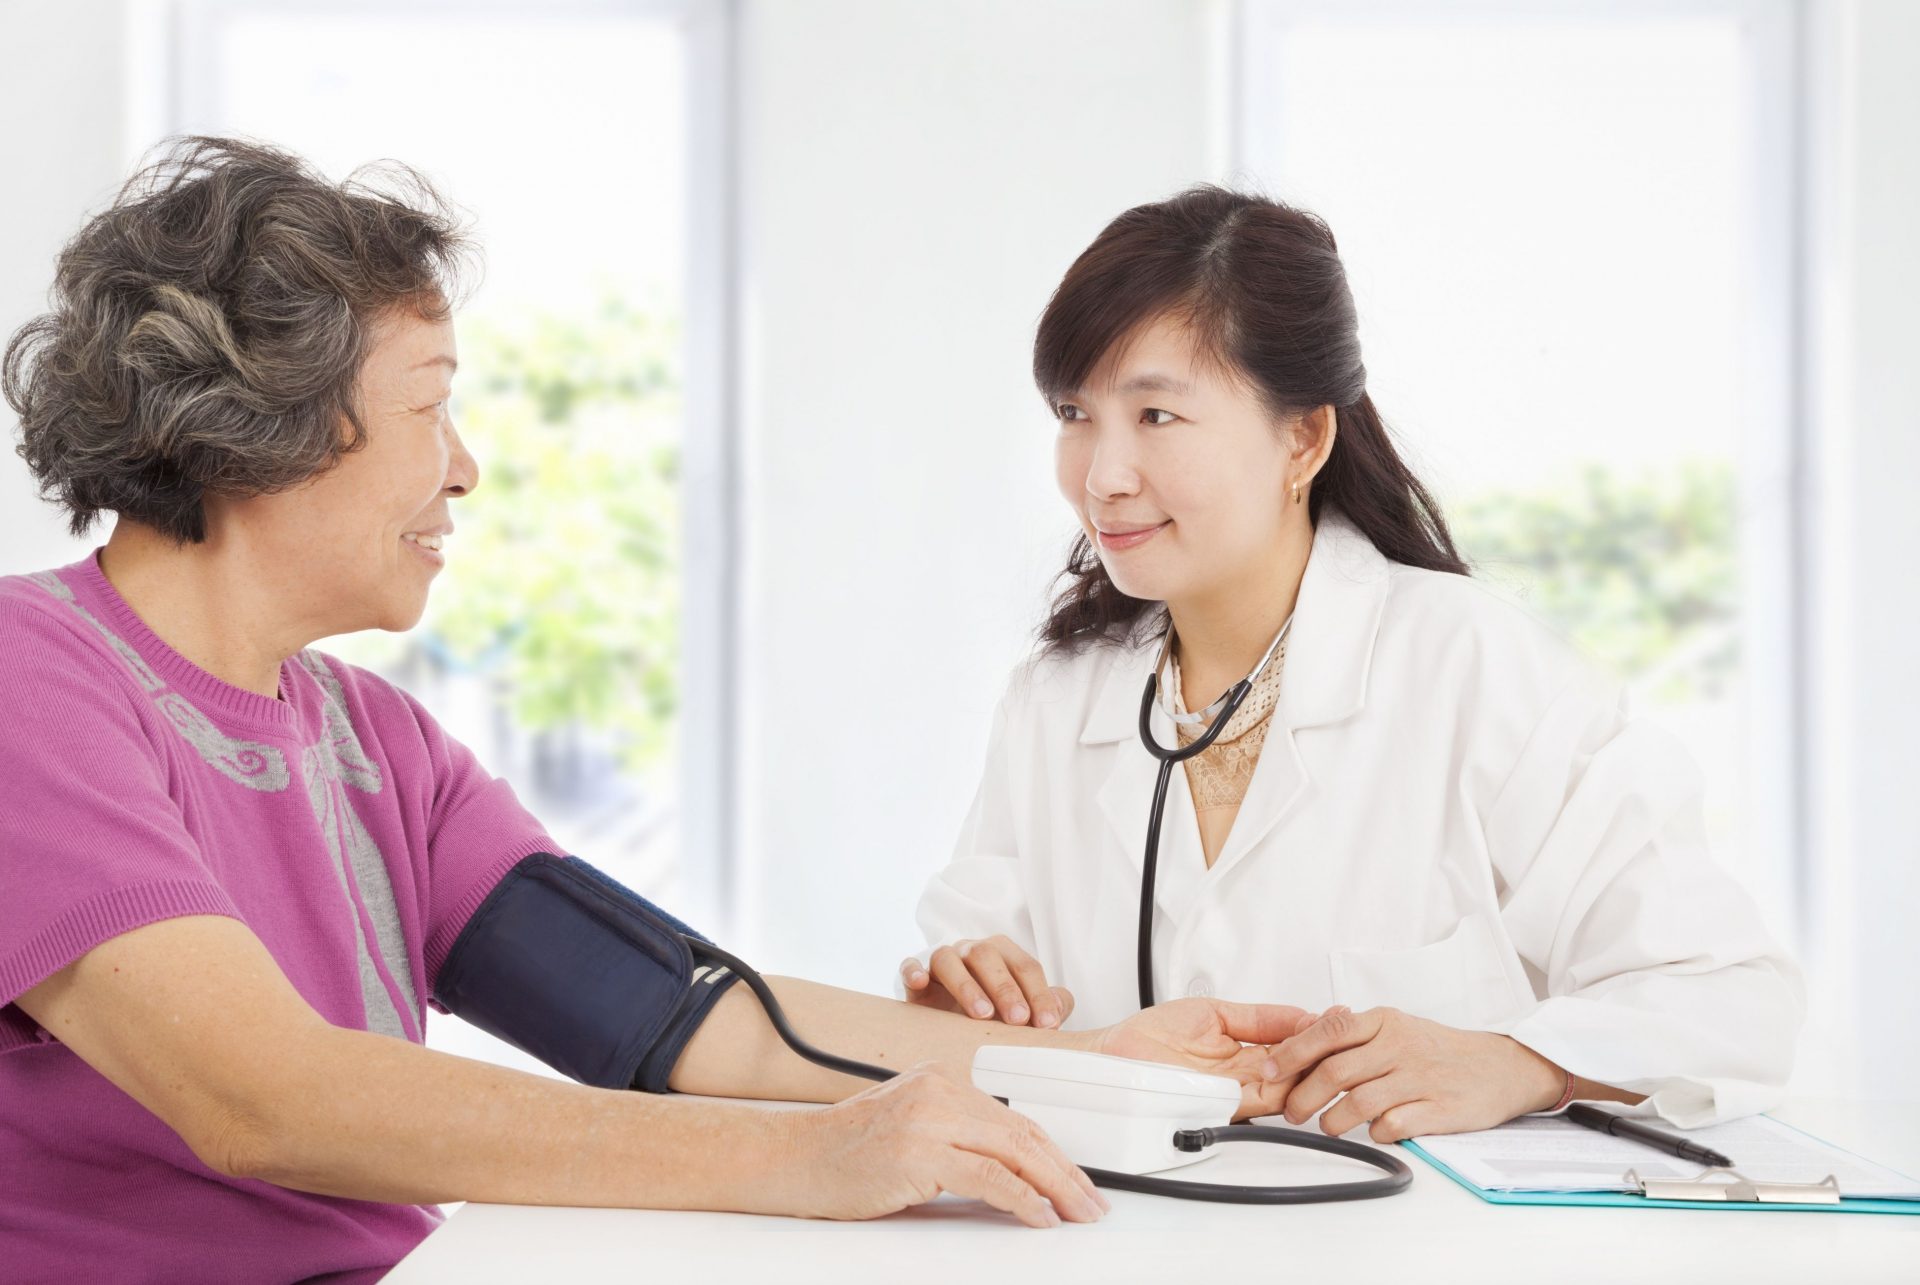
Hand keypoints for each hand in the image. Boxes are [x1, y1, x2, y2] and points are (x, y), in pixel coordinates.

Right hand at [778, 1062, 1109, 1226]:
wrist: (790, 1159)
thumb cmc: (842, 1152)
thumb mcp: (907, 1128)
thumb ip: (952, 1134)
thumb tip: (1007, 1170)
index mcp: (940, 1080)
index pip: (1013, 1118)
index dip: (1052, 1153)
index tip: (1076, 1180)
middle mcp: (939, 1090)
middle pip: (1022, 1132)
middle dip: (1065, 1171)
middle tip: (1091, 1202)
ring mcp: (928, 1118)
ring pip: (1013, 1151)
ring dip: (1054, 1187)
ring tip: (1077, 1212)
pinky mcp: (918, 1152)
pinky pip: (987, 1176)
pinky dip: (1022, 1198)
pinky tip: (1040, 1215)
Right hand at [901, 936, 1074, 1027]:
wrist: (948, 1021)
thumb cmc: (993, 1012)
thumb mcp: (1023, 1009)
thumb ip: (1049, 1005)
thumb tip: (1059, 1009)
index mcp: (1003, 954)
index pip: (1025, 966)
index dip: (1039, 993)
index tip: (1048, 1023)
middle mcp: (972, 952)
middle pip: (988, 956)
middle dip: (1006, 988)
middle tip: (1018, 1019)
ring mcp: (942, 961)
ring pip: (949, 960)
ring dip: (967, 985)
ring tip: (982, 1015)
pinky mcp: (915, 976)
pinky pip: (910, 964)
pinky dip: (913, 971)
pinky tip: (921, 983)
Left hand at [1094, 998, 1318, 1120]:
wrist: (1114, 1054)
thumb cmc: (1152, 1035)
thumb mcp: (1214, 1013)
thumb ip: (1258, 1017)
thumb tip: (1299, 1013)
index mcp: (1244, 1053)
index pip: (1290, 1046)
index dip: (1315, 1035)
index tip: (1339, 1019)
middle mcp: (1243, 1077)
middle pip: (1295, 1070)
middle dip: (1321, 1052)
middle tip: (1344, 1034)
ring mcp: (1233, 1093)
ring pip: (1285, 1088)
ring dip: (1308, 1069)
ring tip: (1329, 1047)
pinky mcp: (1221, 1104)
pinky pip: (1260, 1100)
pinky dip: (1283, 1086)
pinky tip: (1300, 1067)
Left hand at [1268, 1006, 1564, 1141]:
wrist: (1502, 1067)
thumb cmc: (1438, 1050)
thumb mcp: (1395, 1028)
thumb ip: (1352, 1036)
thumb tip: (1298, 1044)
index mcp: (1384, 1022)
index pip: (1328, 1032)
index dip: (1292, 1053)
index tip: (1268, 1071)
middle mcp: (1399, 1046)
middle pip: (1336, 1071)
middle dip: (1303, 1096)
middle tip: (1290, 1113)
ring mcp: (1420, 1078)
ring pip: (1359, 1101)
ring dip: (1333, 1120)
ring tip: (1325, 1127)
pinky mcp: (1439, 1109)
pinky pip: (1393, 1125)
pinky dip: (1374, 1132)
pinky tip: (1370, 1132)